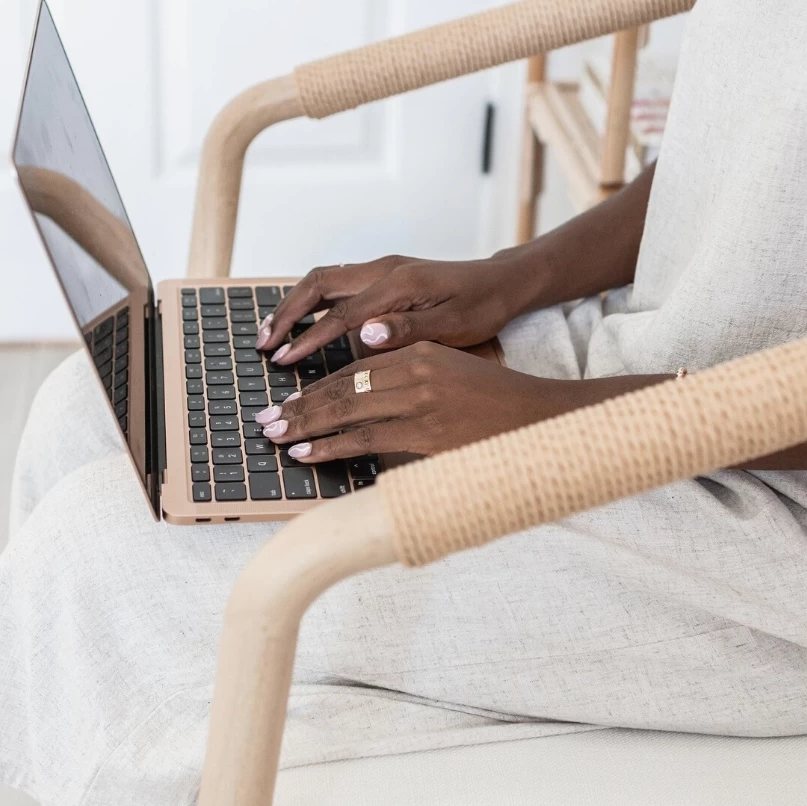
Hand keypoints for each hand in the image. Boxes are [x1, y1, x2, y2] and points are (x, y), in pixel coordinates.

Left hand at [252, 342, 562, 461]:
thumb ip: (407, 376)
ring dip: (305, 425)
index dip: (316, 385)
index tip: (288, 399)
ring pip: (347, 412)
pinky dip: (333, 446)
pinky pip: (367, 439)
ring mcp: (421, 402)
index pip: (353, 369)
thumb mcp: (448, 372)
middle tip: (266, 420)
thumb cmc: (495, 402)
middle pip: (342, 387)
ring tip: (275, 437)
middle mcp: (415, 371)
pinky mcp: (427, 434)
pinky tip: (308, 453)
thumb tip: (361, 395)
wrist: (540, 419)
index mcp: (418, 352)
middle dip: (299, 405)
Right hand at [256, 252, 541, 365]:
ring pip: (323, 280)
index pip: (341, 313)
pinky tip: (301, 321)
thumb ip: (407, 330)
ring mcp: (382, 268)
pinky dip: (312, 301)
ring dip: (294, 304)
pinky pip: (337, 283)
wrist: (501, 283)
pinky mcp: (384, 274)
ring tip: (271, 333)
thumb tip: (364, 334)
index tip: (284, 361)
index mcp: (399, 284)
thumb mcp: (453, 326)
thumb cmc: (482, 308)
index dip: (309, 339)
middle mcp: (384, 269)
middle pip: (318, 284)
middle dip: (286, 313)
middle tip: (263, 344)